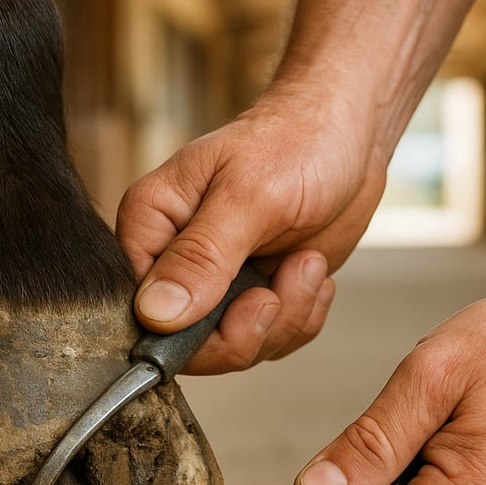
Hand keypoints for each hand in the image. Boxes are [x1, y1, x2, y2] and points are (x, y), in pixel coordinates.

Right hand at [115, 89, 386, 374]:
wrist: (346, 136)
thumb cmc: (295, 143)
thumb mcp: (248, 196)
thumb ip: (201, 257)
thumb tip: (155, 314)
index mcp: (150, 225)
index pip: (139, 309)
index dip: (188, 329)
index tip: (246, 302)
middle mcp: (173, 261)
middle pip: (187, 344)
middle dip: (246, 330)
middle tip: (278, 291)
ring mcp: (215, 284)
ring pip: (234, 348)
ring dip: (283, 318)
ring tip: (307, 263)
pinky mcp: (253, 296)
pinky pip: (269, 340)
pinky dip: (300, 317)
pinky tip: (313, 273)